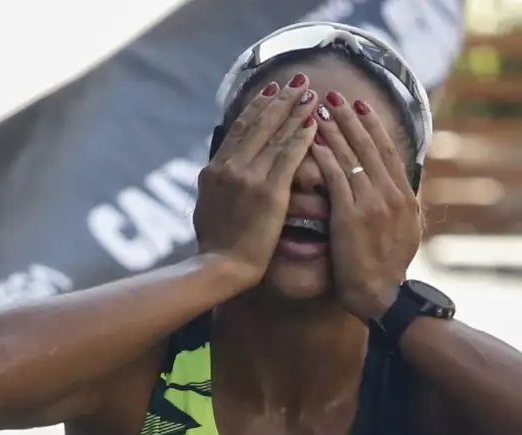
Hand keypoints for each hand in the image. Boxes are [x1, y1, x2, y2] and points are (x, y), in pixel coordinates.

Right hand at [194, 75, 319, 286]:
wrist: (219, 267)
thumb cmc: (215, 247)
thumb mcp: (207, 209)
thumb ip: (216, 188)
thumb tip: (216, 177)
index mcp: (214, 170)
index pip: (239, 129)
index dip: (257, 107)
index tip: (271, 91)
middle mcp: (230, 167)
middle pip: (258, 124)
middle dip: (280, 99)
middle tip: (298, 80)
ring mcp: (248, 177)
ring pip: (274, 135)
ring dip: (294, 111)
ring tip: (311, 93)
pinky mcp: (269, 192)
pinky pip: (288, 156)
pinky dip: (301, 136)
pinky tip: (314, 122)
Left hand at [309, 94, 421, 321]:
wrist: (382, 296)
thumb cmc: (387, 270)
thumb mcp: (405, 233)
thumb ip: (402, 207)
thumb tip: (404, 189)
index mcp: (405, 197)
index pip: (388, 152)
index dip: (372, 126)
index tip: (359, 107)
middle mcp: (391, 194)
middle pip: (369, 146)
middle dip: (350, 119)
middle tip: (333, 96)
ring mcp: (372, 203)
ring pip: (351, 156)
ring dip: (333, 130)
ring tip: (317, 110)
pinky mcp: (351, 215)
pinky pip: (335, 177)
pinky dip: (324, 156)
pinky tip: (311, 141)